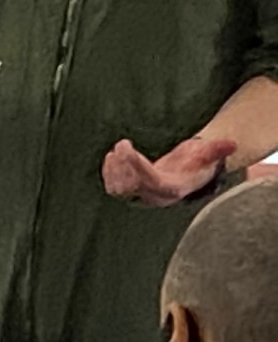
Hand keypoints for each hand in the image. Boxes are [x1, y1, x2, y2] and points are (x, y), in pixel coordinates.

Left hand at [102, 135, 235, 206]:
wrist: (184, 176)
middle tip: (122, 144)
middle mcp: (155, 197)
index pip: (151, 180)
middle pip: (132, 188)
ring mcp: (140, 197)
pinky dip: (108, 173)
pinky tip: (111, 157)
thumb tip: (232, 143)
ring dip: (114, 170)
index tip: (125, 146)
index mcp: (173, 189)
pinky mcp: (129, 194)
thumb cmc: (195, 164)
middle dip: (124, 166)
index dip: (136, 164)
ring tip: (117, 150)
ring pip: (119, 190)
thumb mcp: (207, 156)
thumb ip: (217, 150)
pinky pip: (112, 189)